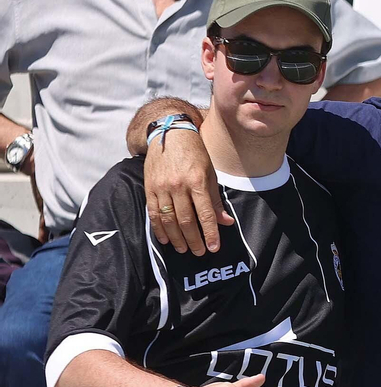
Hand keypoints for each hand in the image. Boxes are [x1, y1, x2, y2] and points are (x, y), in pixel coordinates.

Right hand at [144, 127, 232, 254]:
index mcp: (197, 181)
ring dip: (176, 238)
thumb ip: (215, 200)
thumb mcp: (210, 173)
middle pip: (185, 220)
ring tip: (184, 249)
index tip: (214, 247)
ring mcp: (161, 187)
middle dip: (193, 239)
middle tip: (199, 252)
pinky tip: (165, 239)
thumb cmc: (195, 154)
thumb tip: (225, 222)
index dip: (210, 232)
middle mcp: (178, 185)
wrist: (170, 134)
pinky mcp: (149, 188)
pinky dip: (159, 228)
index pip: (205, 213)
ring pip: (168, 219)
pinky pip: (153, 212)